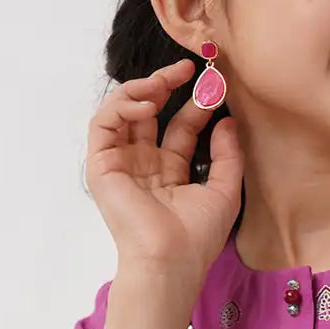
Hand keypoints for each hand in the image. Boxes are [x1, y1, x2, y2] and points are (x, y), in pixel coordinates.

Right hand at [85, 57, 243, 284]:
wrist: (171, 259)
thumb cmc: (198, 235)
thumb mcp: (225, 189)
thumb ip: (228, 155)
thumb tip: (227, 121)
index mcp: (169, 173)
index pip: (179, 128)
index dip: (196, 105)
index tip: (216, 87)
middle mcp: (143, 166)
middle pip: (149, 114)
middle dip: (165, 86)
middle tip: (187, 69)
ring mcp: (121, 165)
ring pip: (122, 112)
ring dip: (142, 89)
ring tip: (164, 81)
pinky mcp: (101, 166)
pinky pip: (104, 124)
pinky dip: (121, 106)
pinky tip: (146, 103)